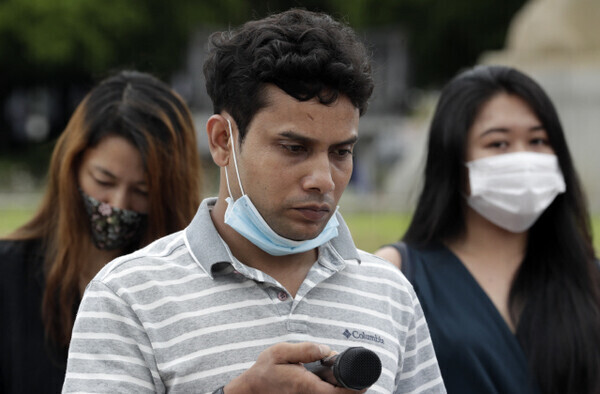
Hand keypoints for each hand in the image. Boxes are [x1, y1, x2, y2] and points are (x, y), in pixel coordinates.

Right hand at [223, 342, 366, 393]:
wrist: (250, 390)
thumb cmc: (264, 371)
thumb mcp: (281, 352)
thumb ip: (306, 350)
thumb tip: (328, 350)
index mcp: (307, 386)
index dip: (355, 388)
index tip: (363, 380)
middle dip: (349, 386)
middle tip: (349, 371)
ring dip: (339, 387)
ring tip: (335, 373)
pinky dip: (329, 388)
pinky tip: (325, 379)